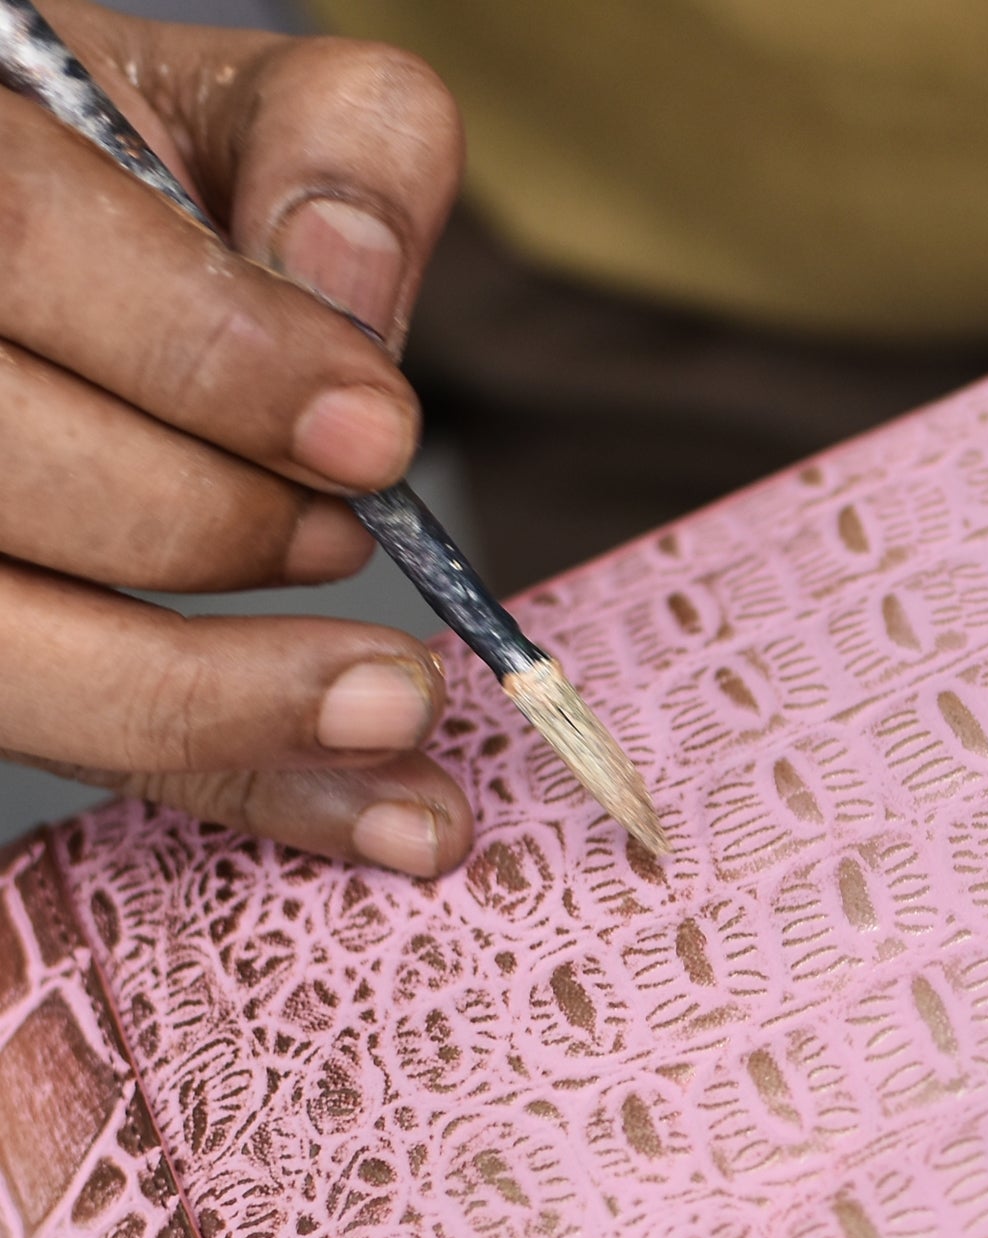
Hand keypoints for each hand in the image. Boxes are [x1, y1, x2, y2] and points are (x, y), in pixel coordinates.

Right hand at [0, 0, 474, 874]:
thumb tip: (352, 287)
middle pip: (3, 467)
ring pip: (4, 652)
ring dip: (219, 701)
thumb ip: (322, 145)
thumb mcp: (222, 118)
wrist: (35, 247)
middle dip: (209, 520)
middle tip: (349, 530)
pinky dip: (246, 787)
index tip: (374, 438)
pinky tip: (395, 818)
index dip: (204, 354)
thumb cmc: (128, 187)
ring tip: (396, 701)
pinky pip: (74, 743)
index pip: (17, 242)